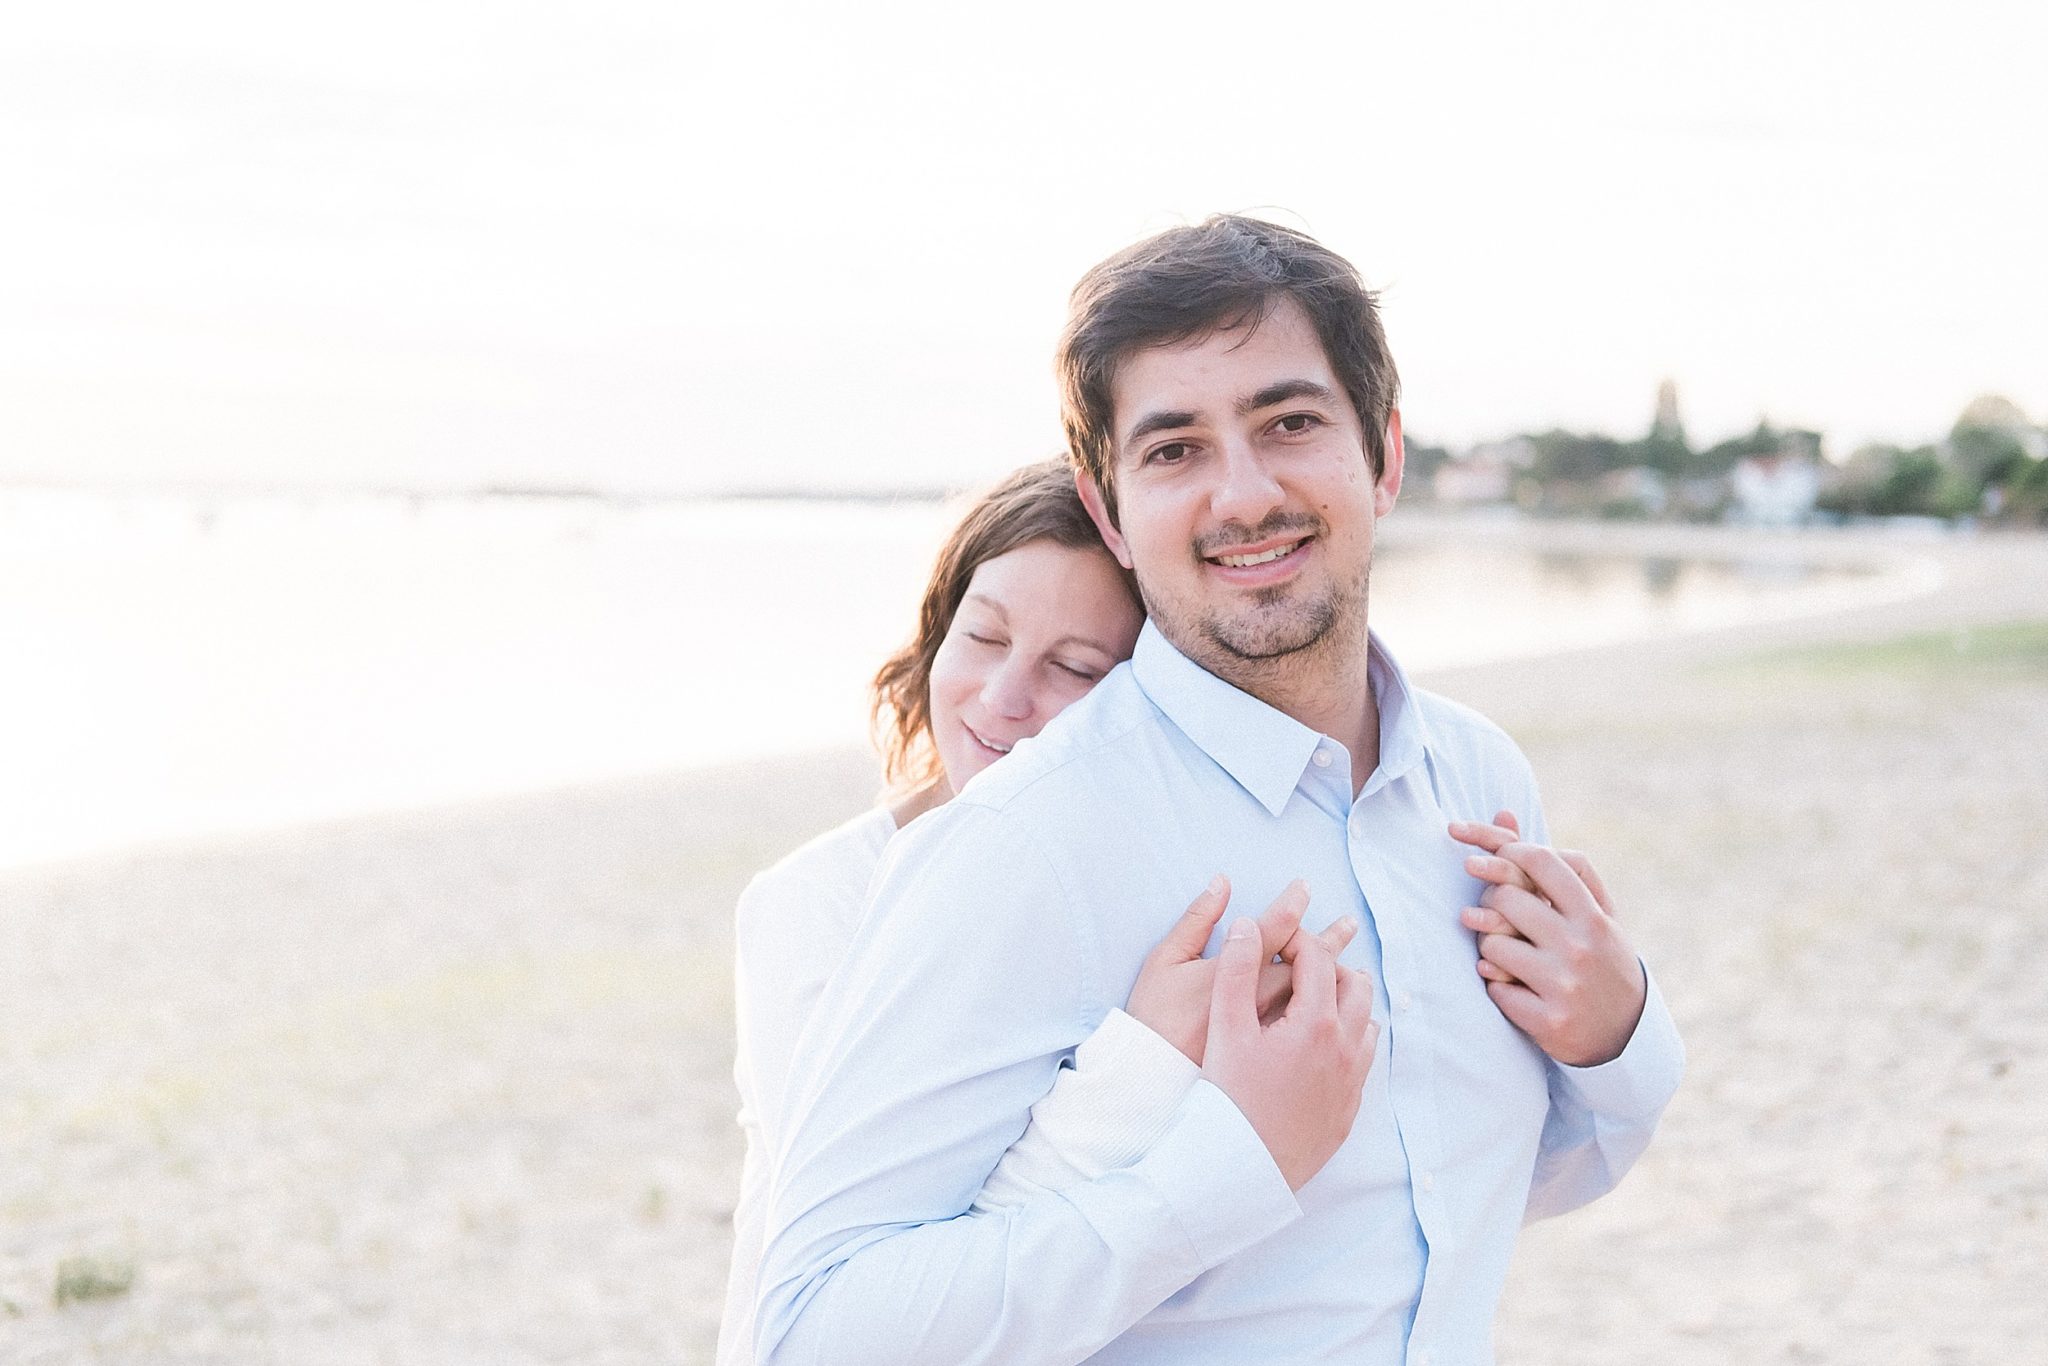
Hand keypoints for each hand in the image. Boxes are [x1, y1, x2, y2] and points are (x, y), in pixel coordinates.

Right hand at [1200, 916, 1378, 1190]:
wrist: (1239, 1170)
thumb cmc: (1228, 1099)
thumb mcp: (1225, 1029)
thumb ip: (1237, 971)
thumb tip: (1247, 925)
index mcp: (1317, 1023)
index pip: (1318, 959)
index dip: (1296, 938)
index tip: (1274, 936)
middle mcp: (1345, 1049)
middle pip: (1354, 985)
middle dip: (1327, 965)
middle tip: (1293, 963)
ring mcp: (1351, 1082)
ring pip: (1366, 1022)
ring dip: (1343, 1002)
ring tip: (1307, 999)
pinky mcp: (1347, 1110)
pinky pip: (1362, 1060)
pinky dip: (1347, 1039)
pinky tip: (1318, 1046)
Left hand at [1448, 815, 1643, 1066]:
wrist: (1626, 1035)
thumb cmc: (1601, 959)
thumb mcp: (1594, 913)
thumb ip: (1552, 866)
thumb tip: (1502, 814)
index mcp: (1594, 916)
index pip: (1541, 860)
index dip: (1506, 850)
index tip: (1494, 858)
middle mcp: (1581, 946)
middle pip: (1506, 897)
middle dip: (1492, 902)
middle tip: (1498, 913)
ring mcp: (1564, 984)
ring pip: (1491, 946)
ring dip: (1490, 950)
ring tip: (1508, 957)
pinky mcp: (1547, 1020)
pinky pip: (1493, 988)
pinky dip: (1497, 986)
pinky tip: (1517, 990)